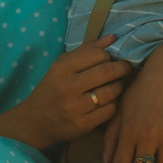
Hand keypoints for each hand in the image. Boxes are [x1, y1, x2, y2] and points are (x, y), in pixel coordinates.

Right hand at [0, 40, 130, 150]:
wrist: (35, 121)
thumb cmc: (52, 89)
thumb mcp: (62, 66)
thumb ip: (86, 50)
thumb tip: (112, 37)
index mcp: (62, 68)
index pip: (97, 54)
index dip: (109, 55)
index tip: (113, 58)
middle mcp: (67, 87)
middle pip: (107, 71)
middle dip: (123, 68)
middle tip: (127, 69)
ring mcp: (75, 107)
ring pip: (111, 92)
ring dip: (120, 86)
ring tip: (118, 84)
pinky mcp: (82, 124)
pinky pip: (109, 110)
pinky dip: (114, 104)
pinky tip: (110, 101)